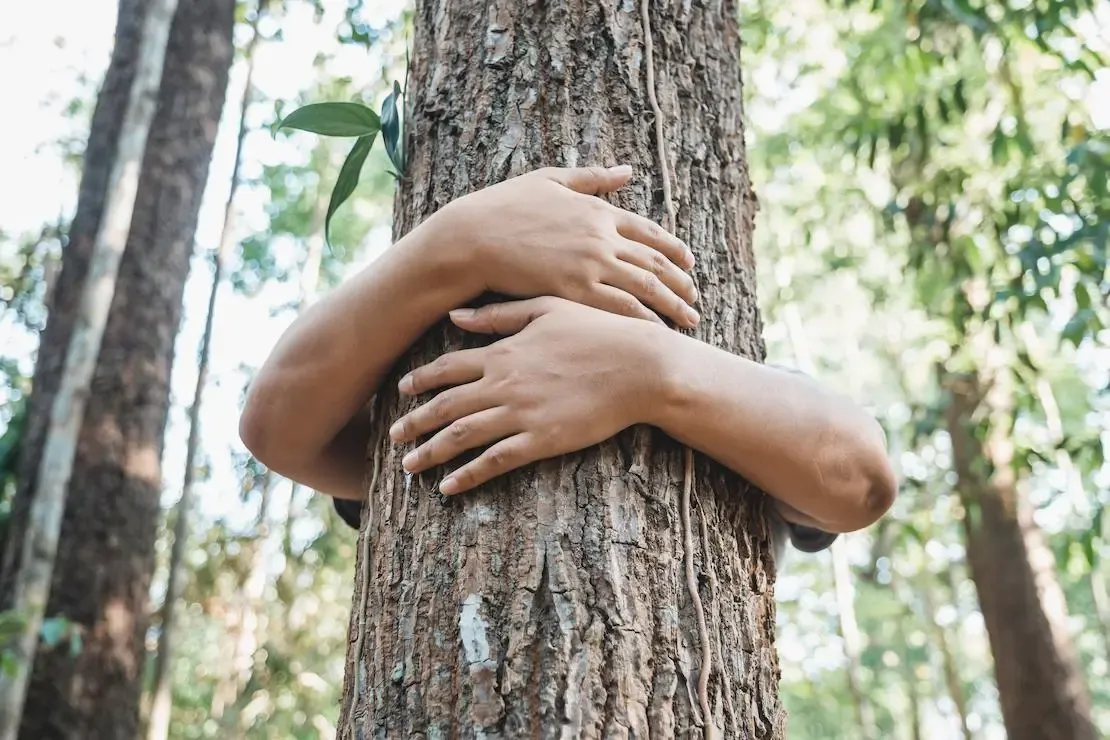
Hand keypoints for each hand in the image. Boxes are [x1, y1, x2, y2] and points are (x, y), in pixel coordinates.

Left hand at [388, 298, 668, 493]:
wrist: (639, 367)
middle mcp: (504, 384)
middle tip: (393, 436)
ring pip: (461, 436)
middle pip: (445, 406)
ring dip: (430, 453)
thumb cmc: (599, 332)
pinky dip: (467, 475)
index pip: (448, 368)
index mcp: (504, 351)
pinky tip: (448, 487)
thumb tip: (456, 315)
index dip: (421, 381)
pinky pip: (494, 461)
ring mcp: (521, 413)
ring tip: (409, 467)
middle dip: (414, 423)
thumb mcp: (547, 309)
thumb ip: (499, 315)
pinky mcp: (541, 441)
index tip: (401, 391)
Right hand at [439, 166, 699, 327]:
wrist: (473, 237)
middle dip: (680, 282)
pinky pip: (620, 309)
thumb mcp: (550, 180)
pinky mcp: (574, 291)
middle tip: (695, 297)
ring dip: (671, 305)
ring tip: (689, 319)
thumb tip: (628, 170)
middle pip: (655, 263)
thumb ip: (592, 178)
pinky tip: (656, 332)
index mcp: (598, 210)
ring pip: (645, 289)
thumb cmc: (503, 206)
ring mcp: (590, 265)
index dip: (673, 249)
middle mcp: (602, 237)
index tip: (689, 262)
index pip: (649, 233)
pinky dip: (643, 321)